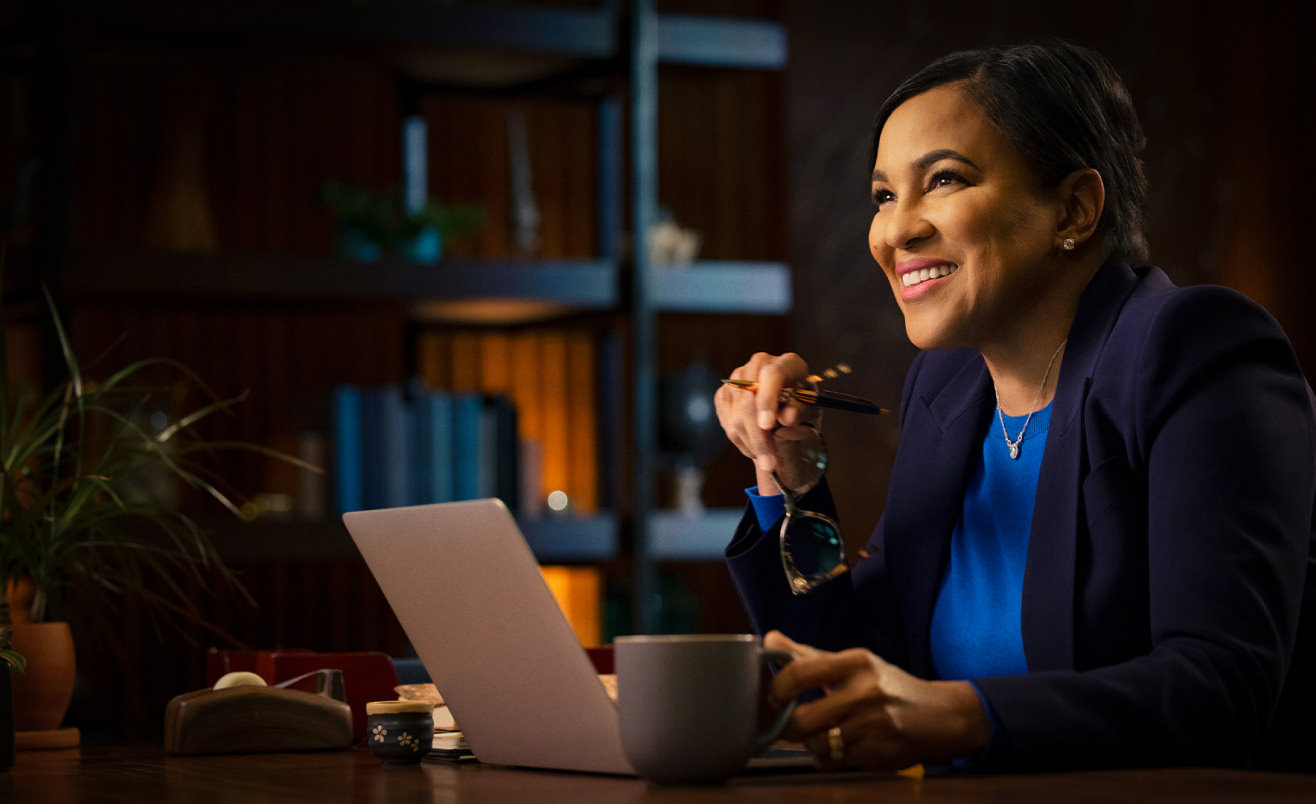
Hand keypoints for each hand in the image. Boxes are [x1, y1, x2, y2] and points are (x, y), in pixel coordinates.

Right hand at [714, 352, 812, 483]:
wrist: (787, 411)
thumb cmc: (801, 408)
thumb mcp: (809, 411)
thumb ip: (799, 412)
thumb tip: (787, 417)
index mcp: (787, 363)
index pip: (771, 376)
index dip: (767, 400)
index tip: (767, 425)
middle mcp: (759, 364)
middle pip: (749, 400)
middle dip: (759, 436)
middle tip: (770, 463)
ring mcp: (737, 379)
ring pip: (737, 417)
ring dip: (752, 444)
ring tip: (768, 458)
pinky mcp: (724, 394)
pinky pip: (728, 423)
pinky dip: (743, 441)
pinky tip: (757, 448)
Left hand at [764, 631, 990, 770]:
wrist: (942, 716)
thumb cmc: (889, 687)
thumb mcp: (855, 664)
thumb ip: (809, 655)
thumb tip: (768, 640)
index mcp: (855, 662)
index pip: (799, 672)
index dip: (777, 690)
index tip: (773, 699)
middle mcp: (864, 691)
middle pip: (800, 721)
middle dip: (789, 728)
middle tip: (791, 725)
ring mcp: (872, 725)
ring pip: (816, 746)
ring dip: (812, 745)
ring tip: (824, 735)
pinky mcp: (879, 753)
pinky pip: (834, 762)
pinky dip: (830, 759)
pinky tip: (843, 747)